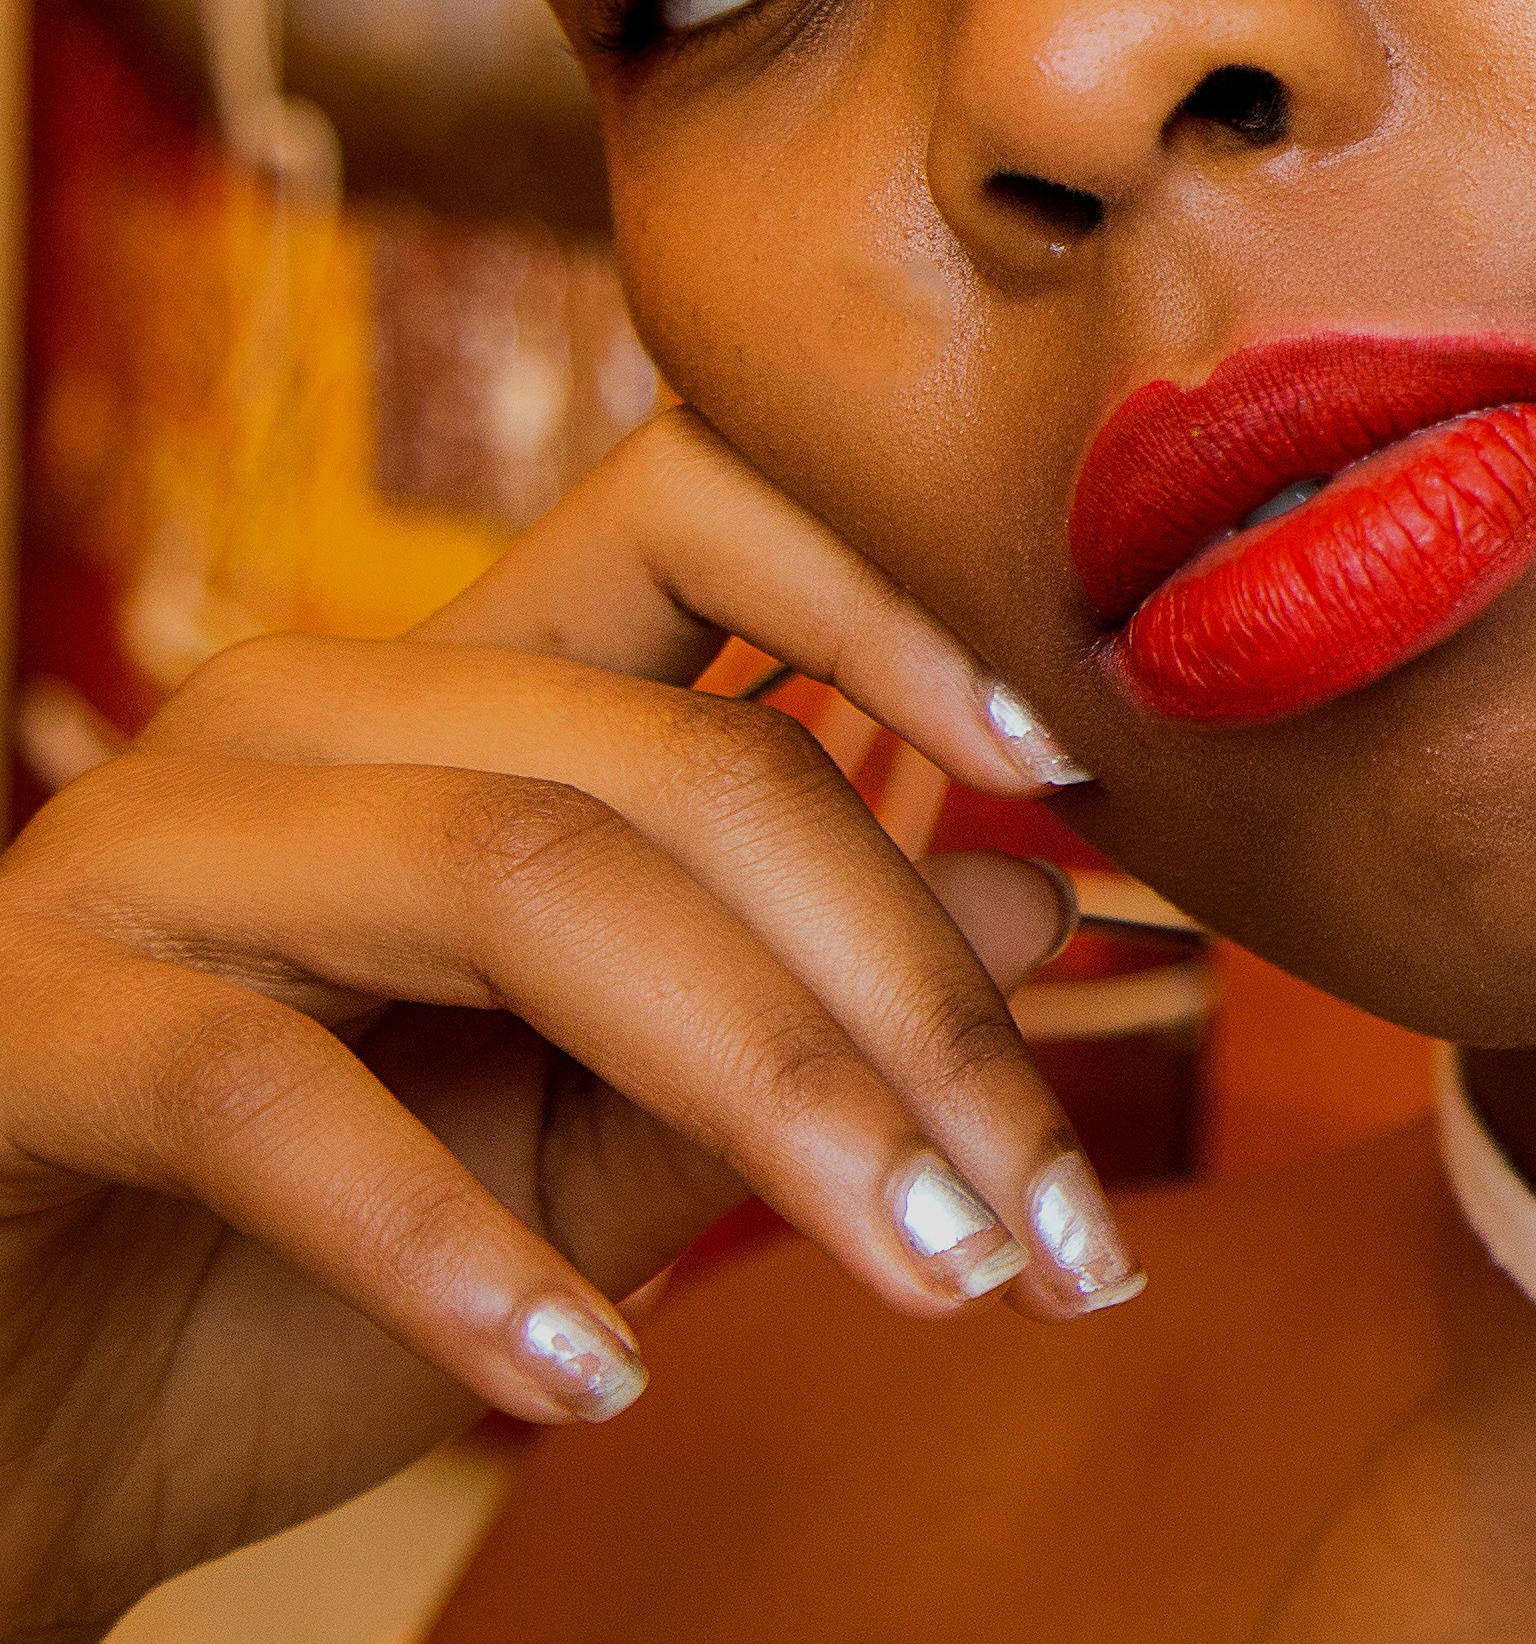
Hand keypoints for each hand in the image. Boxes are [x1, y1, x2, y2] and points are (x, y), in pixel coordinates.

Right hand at [0, 411, 1131, 1641]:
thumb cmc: (268, 1298)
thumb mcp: (580, 1158)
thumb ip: (787, 1021)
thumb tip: (1048, 897)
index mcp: (448, 699)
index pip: (697, 509)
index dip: (894, 597)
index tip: (1086, 775)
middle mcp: (301, 718)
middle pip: (684, 762)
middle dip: (905, 993)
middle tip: (1057, 1212)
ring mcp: (146, 852)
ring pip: (531, 882)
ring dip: (763, 1089)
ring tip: (922, 1267)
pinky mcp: (19, 1025)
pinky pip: (276, 1094)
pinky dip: (454, 1243)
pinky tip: (584, 1370)